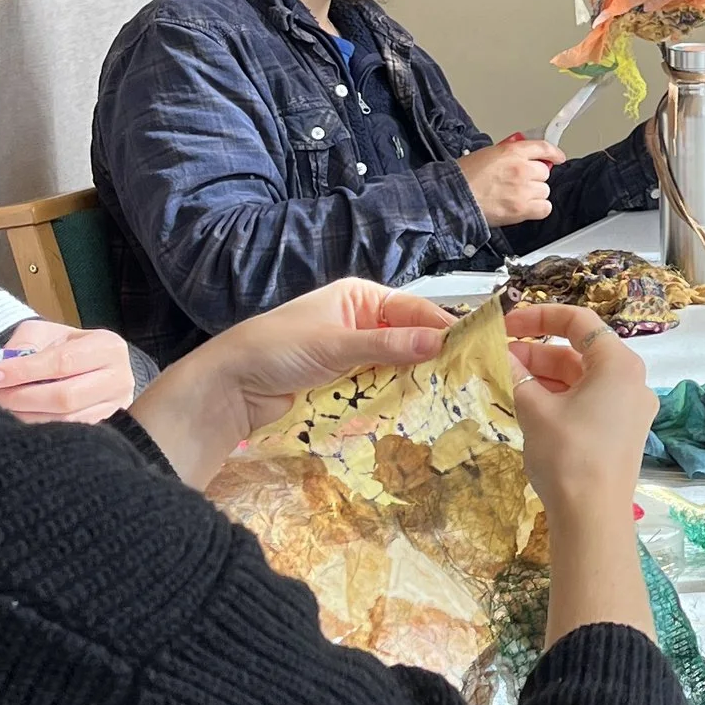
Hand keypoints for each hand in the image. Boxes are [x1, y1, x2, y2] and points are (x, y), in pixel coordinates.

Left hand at [0, 320, 136, 424]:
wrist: (88, 366)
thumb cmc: (64, 347)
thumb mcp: (45, 334)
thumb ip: (23, 345)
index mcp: (108, 347)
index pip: (62, 362)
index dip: (24, 371)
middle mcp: (119, 379)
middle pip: (65, 396)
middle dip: (22, 397)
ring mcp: (114, 408)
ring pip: (65, 420)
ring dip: (25, 415)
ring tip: (0, 406)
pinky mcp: (104, 427)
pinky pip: (67, 433)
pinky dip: (37, 427)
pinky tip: (19, 418)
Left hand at [134, 282, 454, 492]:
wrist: (230, 386)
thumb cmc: (277, 349)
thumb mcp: (336, 344)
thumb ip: (388, 346)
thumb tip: (439, 343)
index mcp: (358, 297)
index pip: (412, 309)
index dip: (441, 327)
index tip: (473, 347)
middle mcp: (359, 321)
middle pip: (407, 338)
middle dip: (431, 357)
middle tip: (467, 377)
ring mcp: (352, 353)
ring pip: (396, 366)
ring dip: (414, 380)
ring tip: (449, 395)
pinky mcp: (344, 382)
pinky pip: (378, 387)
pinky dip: (393, 396)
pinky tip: (415, 408)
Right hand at [461, 136, 561, 229]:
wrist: (453, 198)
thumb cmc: (462, 177)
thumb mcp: (486, 154)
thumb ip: (509, 155)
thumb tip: (522, 158)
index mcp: (512, 152)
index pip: (542, 148)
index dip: (553, 152)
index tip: (558, 157)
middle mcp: (521, 169)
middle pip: (544, 172)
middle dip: (534, 177)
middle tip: (520, 182)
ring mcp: (523, 190)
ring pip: (545, 191)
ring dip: (534, 193)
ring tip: (517, 196)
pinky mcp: (522, 209)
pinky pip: (544, 208)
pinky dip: (538, 208)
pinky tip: (526, 207)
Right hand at [503, 303, 658, 644]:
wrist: (593, 519)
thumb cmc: (567, 456)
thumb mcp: (534, 409)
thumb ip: (516, 374)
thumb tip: (498, 352)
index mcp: (619, 364)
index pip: (579, 320)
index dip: (539, 316)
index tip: (507, 324)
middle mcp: (632, 381)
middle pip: (579, 351)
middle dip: (536, 351)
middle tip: (497, 357)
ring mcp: (630, 409)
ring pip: (581, 379)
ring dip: (544, 375)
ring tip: (505, 380)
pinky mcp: (622, 433)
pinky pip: (588, 402)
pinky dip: (559, 397)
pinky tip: (527, 404)